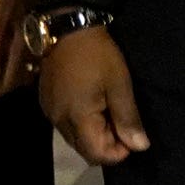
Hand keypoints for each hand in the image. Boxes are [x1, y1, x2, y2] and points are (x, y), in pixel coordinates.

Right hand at [43, 25, 149, 164]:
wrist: (66, 31)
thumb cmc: (97, 56)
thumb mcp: (120, 85)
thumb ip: (128, 119)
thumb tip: (139, 146)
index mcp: (77, 119)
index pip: (97, 154)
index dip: (118, 152)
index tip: (132, 134)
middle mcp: (59, 122)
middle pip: (84, 150)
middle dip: (106, 144)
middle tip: (122, 122)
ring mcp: (49, 114)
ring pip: (74, 139)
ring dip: (93, 134)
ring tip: (107, 111)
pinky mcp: (45, 105)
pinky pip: (65, 125)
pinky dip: (81, 123)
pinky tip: (90, 104)